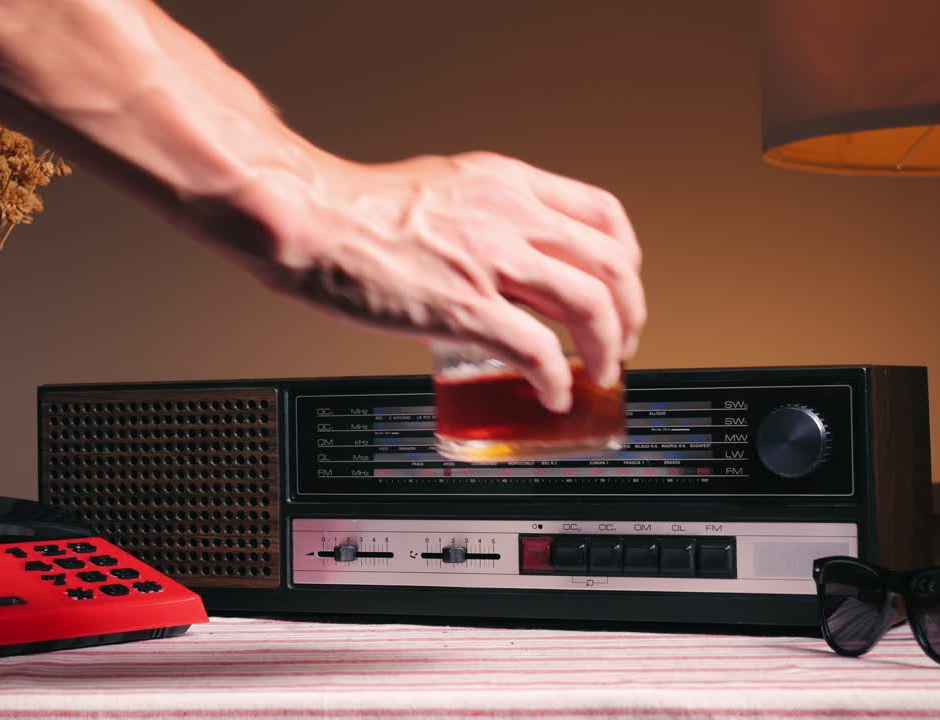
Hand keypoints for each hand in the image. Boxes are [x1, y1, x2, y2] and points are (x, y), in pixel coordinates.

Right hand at [235, 150, 645, 412]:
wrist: (310, 218)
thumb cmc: (358, 210)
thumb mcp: (444, 188)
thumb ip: (486, 216)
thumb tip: (503, 259)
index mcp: (508, 185)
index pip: (603, 214)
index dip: (625, 261)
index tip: (619, 289)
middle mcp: (511, 216)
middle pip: (612, 264)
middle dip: (629, 312)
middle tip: (620, 343)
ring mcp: (491, 260)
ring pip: (591, 305)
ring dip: (607, 349)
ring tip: (598, 373)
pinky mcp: (464, 306)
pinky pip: (537, 350)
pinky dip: (555, 379)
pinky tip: (550, 394)